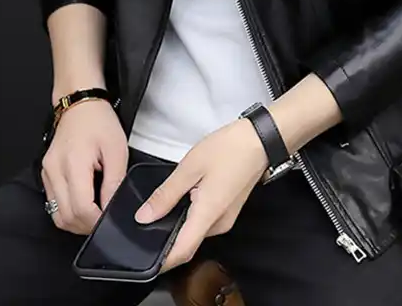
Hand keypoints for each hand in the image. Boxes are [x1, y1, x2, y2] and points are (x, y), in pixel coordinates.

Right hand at [41, 99, 128, 234]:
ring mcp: (47, 173)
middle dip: (87, 226)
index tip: (110, 221)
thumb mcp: (117, 149)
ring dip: (76, 221)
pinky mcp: (46, 173)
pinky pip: (53, 203)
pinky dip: (68, 211)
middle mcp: (55, 170)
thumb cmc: (99, 122)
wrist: (80, 103)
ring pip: (56, 214)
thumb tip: (112, 208)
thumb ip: (114, 181)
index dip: (96, 221)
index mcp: (73, 163)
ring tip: (95, 214)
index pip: (80, 208)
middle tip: (104, 219)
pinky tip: (83, 203)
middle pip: (66, 217)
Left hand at [134, 118, 267, 272]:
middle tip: (145, 223)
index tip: (141, 256)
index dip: (161, 261)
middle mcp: (219, 224)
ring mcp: (226, 219)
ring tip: (162, 206)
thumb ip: (166, 194)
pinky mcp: (229, 210)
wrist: (260, 139)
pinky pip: (205, 222)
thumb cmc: (228, 150)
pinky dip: (190, 216)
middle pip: (187, 243)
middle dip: (166, 239)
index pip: (181, 252)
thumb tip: (144, 217)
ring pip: (196, 232)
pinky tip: (183, 198)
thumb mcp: (190, 167)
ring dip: (179, 225)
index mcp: (208, 215)